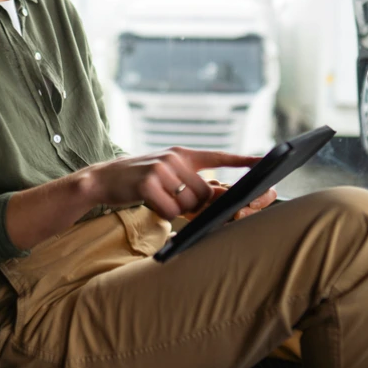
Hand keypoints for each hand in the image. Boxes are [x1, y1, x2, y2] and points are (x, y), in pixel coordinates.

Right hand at [83, 147, 261, 220]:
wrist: (103, 178)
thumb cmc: (139, 180)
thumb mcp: (165, 173)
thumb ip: (190, 181)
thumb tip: (217, 197)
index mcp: (182, 153)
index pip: (218, 156)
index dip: (242, 160)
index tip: (264, 160)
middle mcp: (175, 158)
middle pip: (205, 192)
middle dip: (195, 205)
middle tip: (175, 201)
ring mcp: (161, 169)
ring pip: (188, 203)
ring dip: (177, 210)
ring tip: (159, 199)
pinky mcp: (148, 184)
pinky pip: (169, 210)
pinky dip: (163, 214)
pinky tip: (150, 203)